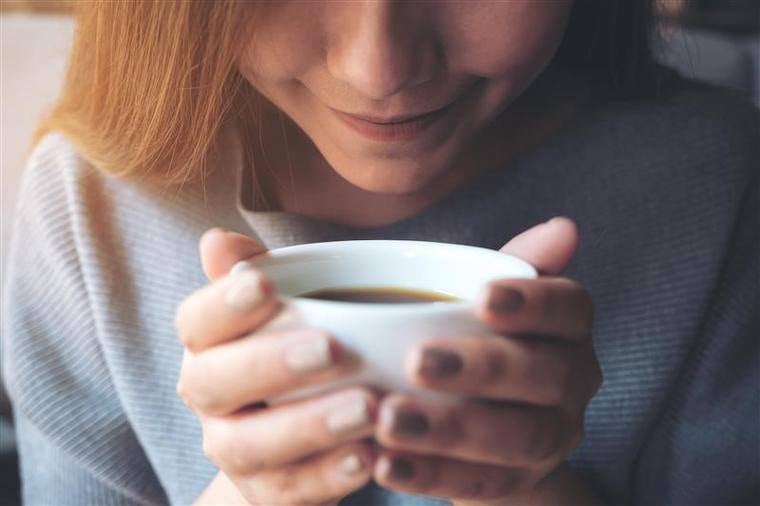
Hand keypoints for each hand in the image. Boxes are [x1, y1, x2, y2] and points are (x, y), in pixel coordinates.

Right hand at [176, 228, 378, 505]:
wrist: (294, 440)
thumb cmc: (292, 351)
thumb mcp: (285, 307)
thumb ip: (255, 274)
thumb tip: (218, 239)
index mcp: (207, 344)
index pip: (196, 321)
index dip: (224, 303)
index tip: (264, 282)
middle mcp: (208, 397)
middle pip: (212, 383)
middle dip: (269, 364)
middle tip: (332, 349)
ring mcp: (232, 450)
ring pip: (249, 445)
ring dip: (309, 426)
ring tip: (368, 408)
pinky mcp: (265, 494)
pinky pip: (288, 492)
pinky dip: (329, 477)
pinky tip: (372, 458)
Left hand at [372, 218, 602, 504]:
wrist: (491, 427)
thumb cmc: (481, 339)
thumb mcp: (492, 301)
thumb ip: (513, 265)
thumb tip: (563, 226)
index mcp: (568, 328)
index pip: (569, 307)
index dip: (532, 303)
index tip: (483, 298)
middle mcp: (572, 381)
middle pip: (544, 375)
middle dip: (482, 368)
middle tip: (419, 361)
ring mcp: (551, 438)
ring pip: (516, 438)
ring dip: (451, 430)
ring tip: (389, 420)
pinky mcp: (518, 483)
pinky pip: (480, 485)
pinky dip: (431, 476)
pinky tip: (385, 465)